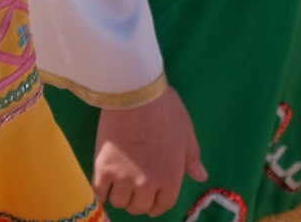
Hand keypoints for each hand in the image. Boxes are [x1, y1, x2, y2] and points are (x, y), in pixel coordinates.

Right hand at [91, 87, 205, 215]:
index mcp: (171, 177)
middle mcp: (148, 184)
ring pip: (119, 202)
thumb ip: (192, 158)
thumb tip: (200, 176)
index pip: (163, 205)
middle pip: (139, 207)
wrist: (134, 93)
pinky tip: (104, 183)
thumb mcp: (186, 132)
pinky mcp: (103, 169)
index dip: (156, 206)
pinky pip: (99, 193)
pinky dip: (101, 192)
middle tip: (133, 188)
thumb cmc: (165, 109)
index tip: (150, 202)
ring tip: (118, 183)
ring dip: (120, 196)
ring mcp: (124, 178)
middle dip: (138, 201)